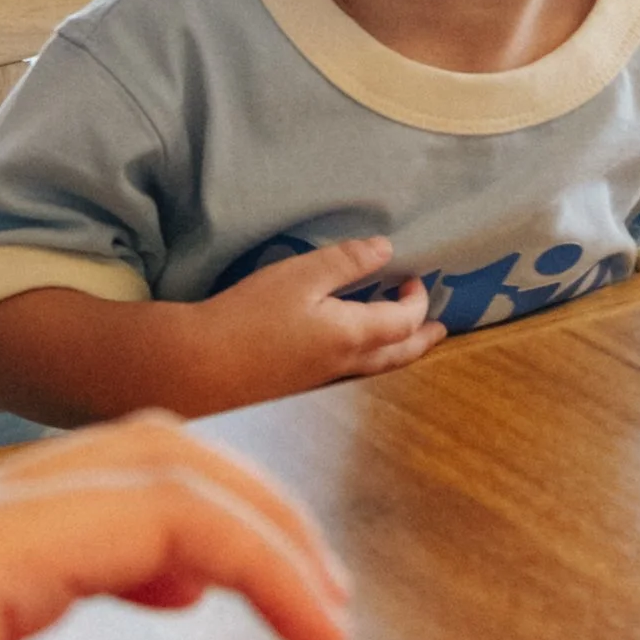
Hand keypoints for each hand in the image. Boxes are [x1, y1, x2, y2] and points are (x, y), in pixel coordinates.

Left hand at [0, 417, 349, 639]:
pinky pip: (64, 521)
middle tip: (328, 610)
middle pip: (153, 456)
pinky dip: (144, 541)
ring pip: (110, 477)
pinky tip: (161, 600)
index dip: (268, 559)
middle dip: (259, 516)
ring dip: (207, 520)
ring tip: (276, 603)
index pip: (165, 506)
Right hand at [181, 239, 446, 406]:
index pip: (404, 322)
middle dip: (421, 340)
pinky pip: (352, 376)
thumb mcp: (300, 276)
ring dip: (399, 354)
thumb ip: (345, 262)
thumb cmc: (250, 316)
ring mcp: (322, 382)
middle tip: (439, 331)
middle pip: (399, 356)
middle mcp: (346, 365)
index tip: (415, 278)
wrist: (200, 367)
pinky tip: (354, 354)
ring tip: (406, 344)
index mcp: (353, 336)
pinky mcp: (299, 389)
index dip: (416, 300)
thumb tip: (387, 250)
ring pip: (377, 371)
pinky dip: (370, 363)